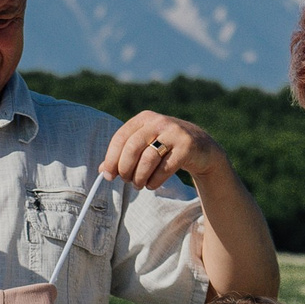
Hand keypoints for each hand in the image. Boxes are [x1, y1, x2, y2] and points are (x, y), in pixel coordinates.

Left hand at [103, 112, 222, 190]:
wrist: (202, 149)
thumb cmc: (166, 148)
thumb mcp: (145, 146)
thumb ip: (124, 155)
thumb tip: (102, 170)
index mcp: (144, 118)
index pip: (121, 137)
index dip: (111, 158)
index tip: (108, 175)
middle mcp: (159, 122)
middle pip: (133, 147)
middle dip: (125, 168)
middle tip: (126, 181)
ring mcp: (175, 133)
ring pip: (148, 158)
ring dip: (139, 177)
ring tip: (139, 185)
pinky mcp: (187, 147)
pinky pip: (165, 167)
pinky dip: (155, 180)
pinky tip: (152, 184)